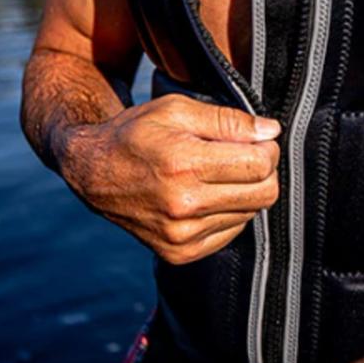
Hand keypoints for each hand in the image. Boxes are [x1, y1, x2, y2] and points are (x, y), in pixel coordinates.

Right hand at [59, 94, 280, 263]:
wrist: (93, 173)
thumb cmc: (136, 134)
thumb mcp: (177, 110)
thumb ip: (228, 120)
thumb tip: (270, 131)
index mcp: (183, 165)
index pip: (259, 165)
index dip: (267, 148)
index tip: (258, 139)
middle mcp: (183, 206)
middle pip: (263, 194)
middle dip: (264, 171)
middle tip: (246, 155)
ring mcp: (181, 235)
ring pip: (250, 213)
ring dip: (244, 191)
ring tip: (216, 173)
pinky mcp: (180, 253)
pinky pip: (232, 232)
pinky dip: (229, 212)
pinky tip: (206, 195)